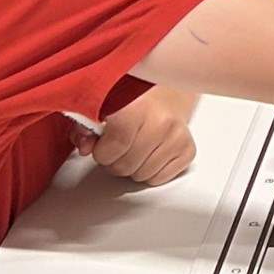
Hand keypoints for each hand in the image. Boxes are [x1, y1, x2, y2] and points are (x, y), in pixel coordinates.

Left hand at [72, 87, 197, 184]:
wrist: (166, 94)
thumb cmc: (134, 102)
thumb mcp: (103, 106)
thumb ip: (85, 126)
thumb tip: (85, 147)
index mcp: (138, 106)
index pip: (115, 146)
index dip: (102, 152)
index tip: (101, 146)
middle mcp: (162, 121)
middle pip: (126, 166)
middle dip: (115, 162)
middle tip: (118, 147)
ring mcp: (178, 137)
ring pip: (141, 176)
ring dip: (133, 167)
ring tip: (134, 148)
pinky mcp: (188, 150)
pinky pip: (159, 178)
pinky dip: (150, 171)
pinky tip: (149, 152)